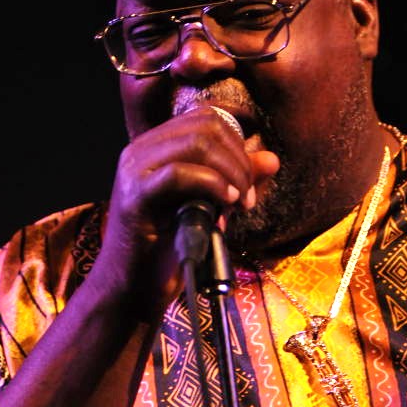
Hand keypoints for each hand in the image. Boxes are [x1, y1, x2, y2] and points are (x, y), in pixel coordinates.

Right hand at [88, 106, 278, 318]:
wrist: (134, 288)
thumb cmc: (171, 249)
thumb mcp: (213, 208)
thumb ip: (239, 181)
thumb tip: (272, 159)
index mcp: (157, 147)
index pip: (207, 118)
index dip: (238, 144)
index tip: (249, 181)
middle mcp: (141, 150)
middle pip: (205, 126)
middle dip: (238, 159)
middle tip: (248, 197)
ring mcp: (134, 170)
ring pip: (195, 143)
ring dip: (230, 172)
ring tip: (240, 203)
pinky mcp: (135, 196)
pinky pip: (179, 173)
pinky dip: (212, 185)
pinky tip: (227, 204)